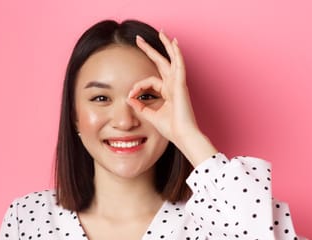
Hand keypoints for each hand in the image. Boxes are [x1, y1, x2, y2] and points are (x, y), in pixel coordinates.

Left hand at [127, 31, 217, 165]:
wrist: (182, 135)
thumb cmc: (171, 128)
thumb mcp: (151, 115)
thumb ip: (140, 107)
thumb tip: (129, 99)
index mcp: (168, 92)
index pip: (150, 81)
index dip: (137, 86)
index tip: (130, 95)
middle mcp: (173, 85)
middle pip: (162, 63)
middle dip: (151, 50)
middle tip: (139, 39)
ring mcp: (178, 84)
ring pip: (172, 59)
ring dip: (167, 45)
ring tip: (162, 33)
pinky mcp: (181, 85)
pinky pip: (179, 65)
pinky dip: (177, 54)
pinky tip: (174, 43)